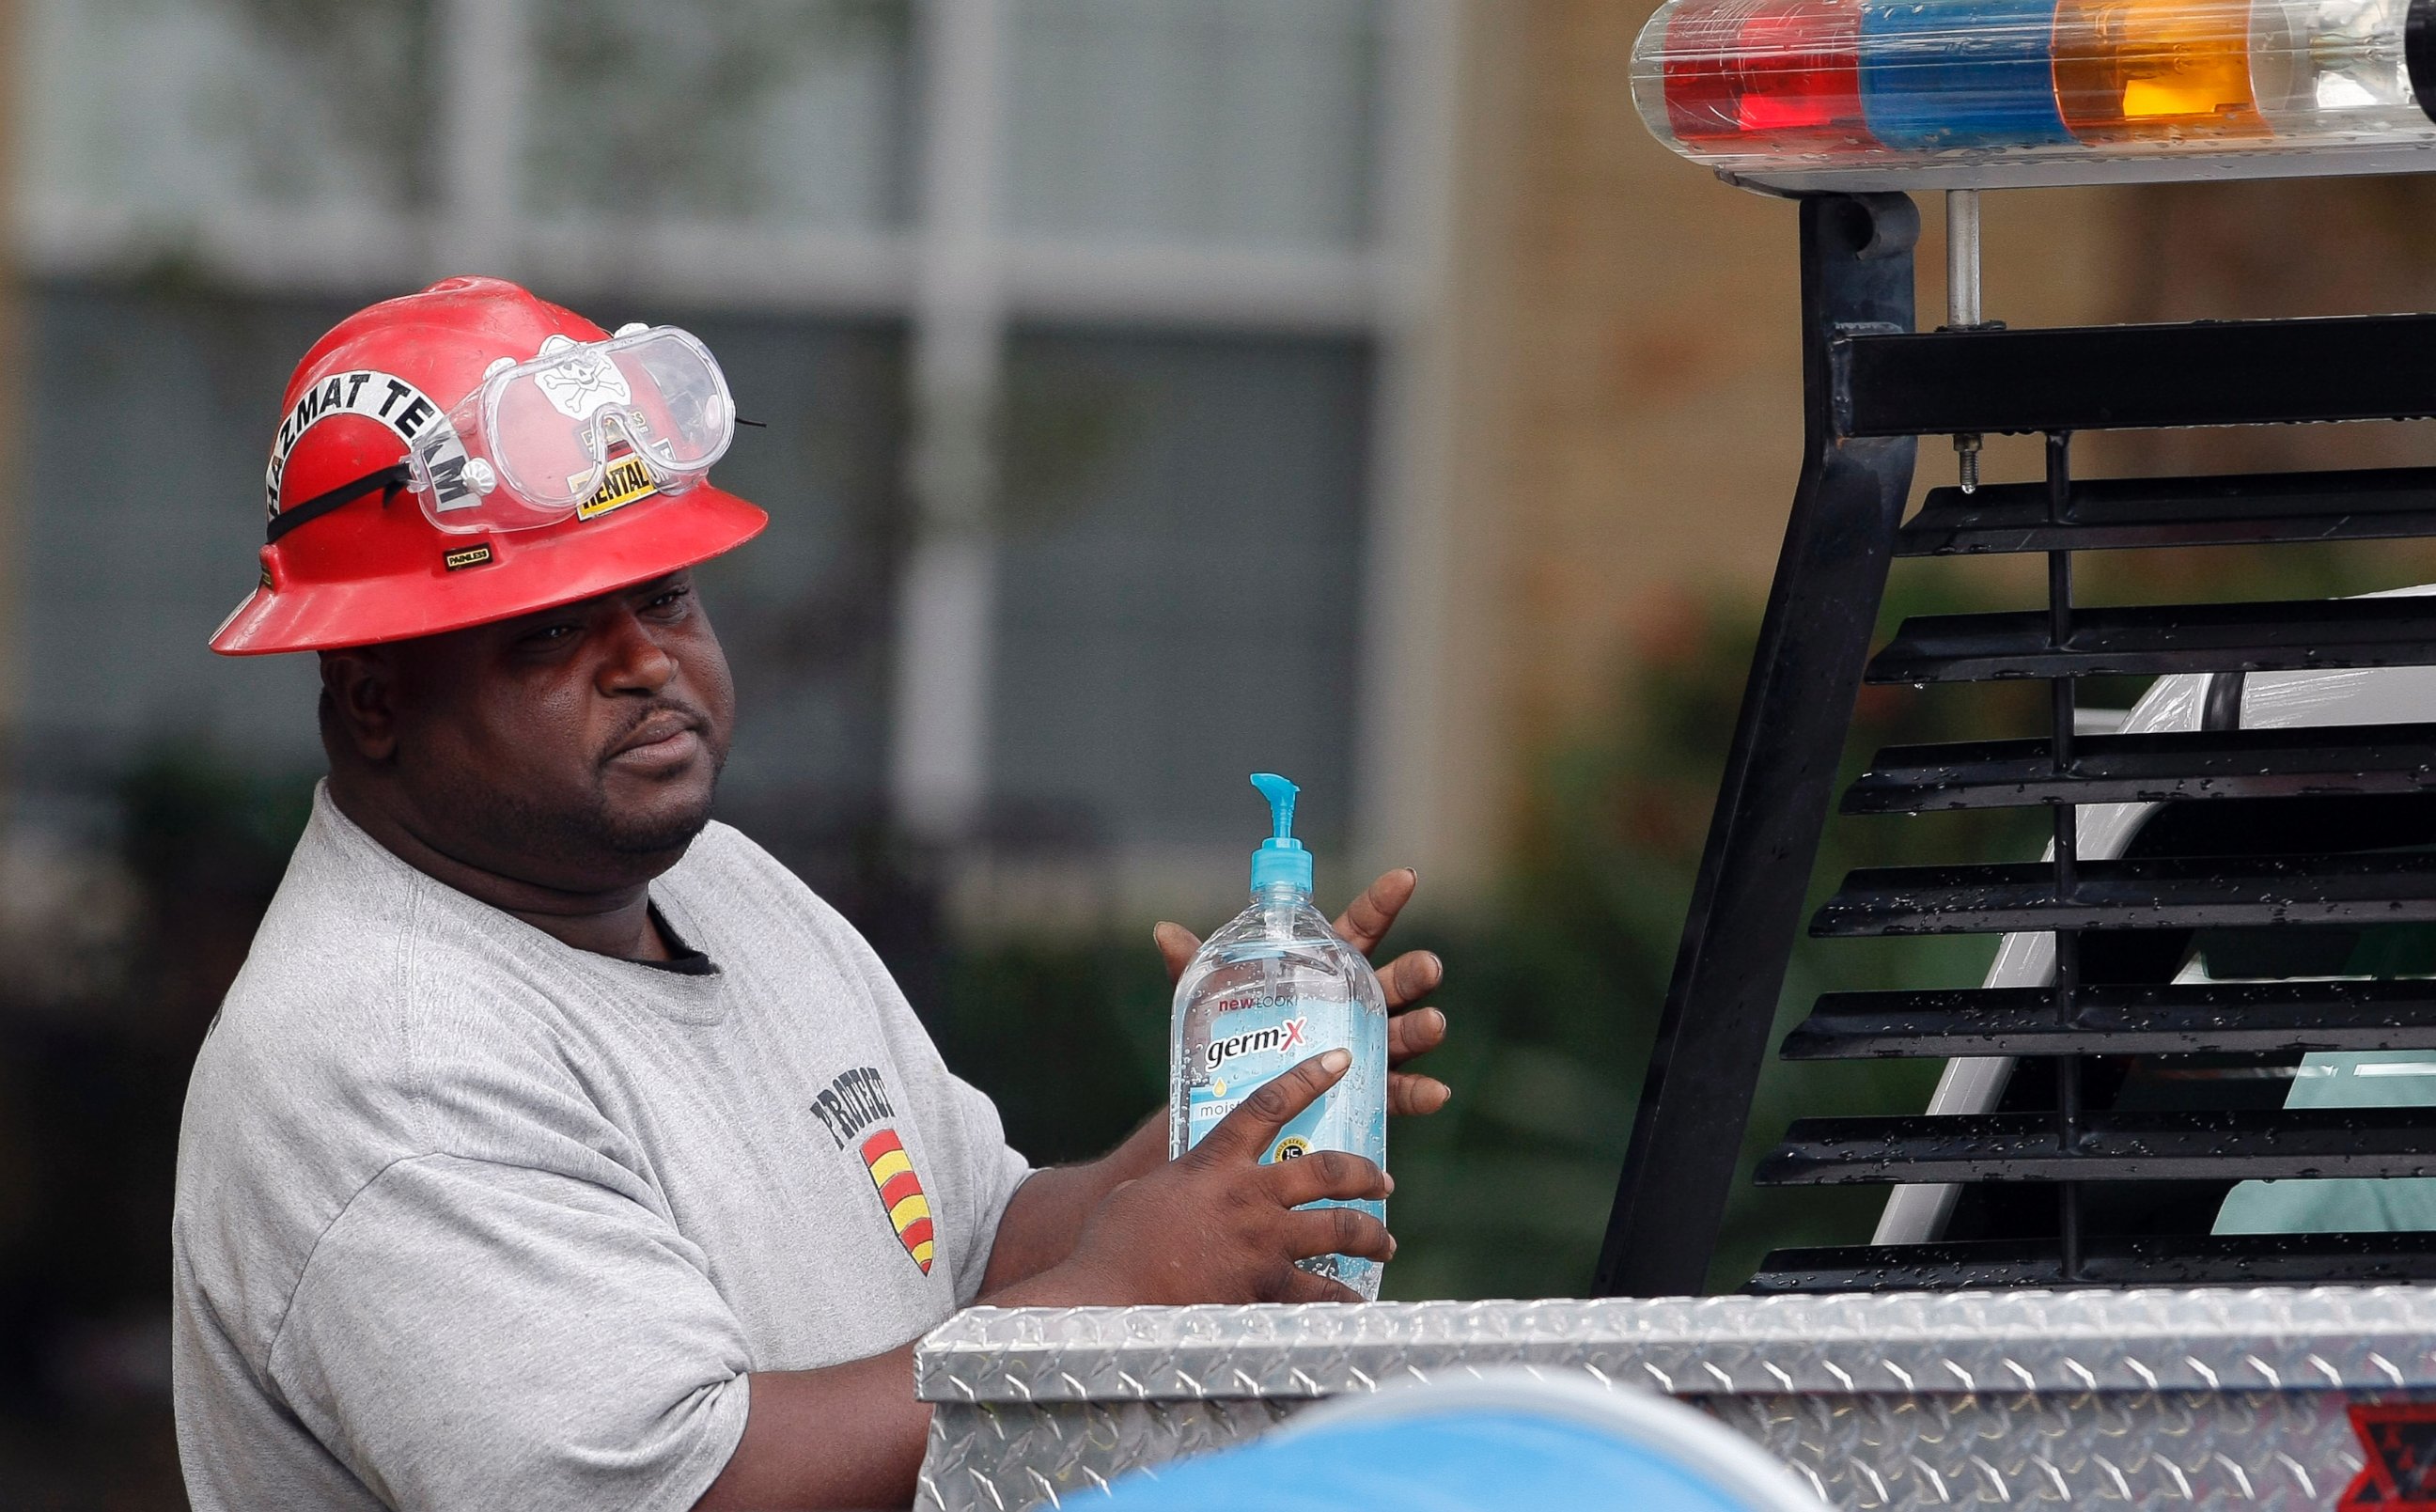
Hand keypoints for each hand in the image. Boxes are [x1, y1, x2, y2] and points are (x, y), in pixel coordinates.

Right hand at [1061, 1050, 1393, 1304]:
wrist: (1108, 1296)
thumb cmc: (1112, 1244)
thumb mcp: (1144, 1192)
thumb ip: (1181, 1182)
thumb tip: (1185, 1185)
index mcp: (1215, 1161)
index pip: (1270, 1104)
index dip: (1310, 1076)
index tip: (1342, 1059)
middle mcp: (1248, 1195)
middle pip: (1327, 1169)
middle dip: (1364, 1174)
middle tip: (1382, 1182)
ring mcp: (1262, 1242)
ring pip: (1340, 1228)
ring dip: (1370, 1234)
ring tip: (1383, 1243)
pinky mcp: (1265, 1288)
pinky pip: (1322, 1293)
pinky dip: (1344, 1298)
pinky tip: (1358, 1303)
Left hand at [1156, 868, 1451, 1116]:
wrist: (1233, 1106)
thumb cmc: (1235, 1035)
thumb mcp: (1214, 1000)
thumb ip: (1194, 967)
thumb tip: (1164, 932)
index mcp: (1325, 969)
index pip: (1360, 928)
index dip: (1382, 901)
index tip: (1405, 877)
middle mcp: (1356, 1005)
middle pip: (1393, 981)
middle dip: (1414, 973)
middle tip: (1429, 967)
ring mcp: (1367, 1049)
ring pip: (1403, 1033)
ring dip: (1421, 1028)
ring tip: (1433, 1025)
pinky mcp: (1370, 1094)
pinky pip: (1398, 1092)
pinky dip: (1419, 1093)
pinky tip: (1436, 1093)